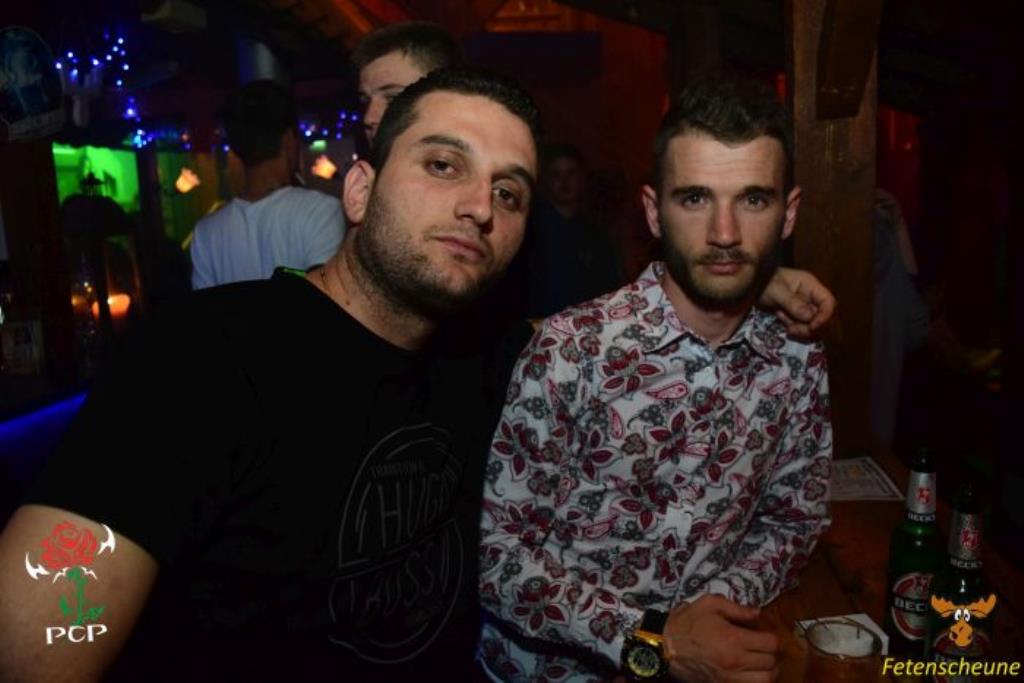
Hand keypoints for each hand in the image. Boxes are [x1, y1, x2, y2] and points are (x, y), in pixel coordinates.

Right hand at [662, 595, 778, 682]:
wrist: (665, 646)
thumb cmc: (687, 623)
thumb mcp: (709, 604)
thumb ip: (736, 608)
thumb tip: (758, 613)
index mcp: (735, 639)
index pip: (771, 643)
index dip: (772, 638)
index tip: (765, 635)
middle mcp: (736, 662)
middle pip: (771, 662)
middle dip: (770, 654)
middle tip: (762, 647)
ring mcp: (730, 679)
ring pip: (765, 680)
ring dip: (767, 671)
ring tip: (761, 664)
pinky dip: (754, 681)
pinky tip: (749, 674)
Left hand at [759, 268, 835, 337]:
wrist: (750, 287)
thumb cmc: (764, 282)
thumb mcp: (776, 291)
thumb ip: (793, 303)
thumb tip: (810, 317)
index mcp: (810, 285)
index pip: (828, 302)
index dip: (825, 316)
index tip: (812, 326)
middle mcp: (810, 297)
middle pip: (822, 317)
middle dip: (809, 326)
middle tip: (793, 329)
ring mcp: (804, 307)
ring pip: (812, 324)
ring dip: (800, 328)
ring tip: (784, 323)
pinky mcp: (796, 315)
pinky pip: (801, 326)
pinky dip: (793, 327)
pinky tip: (780, 318)